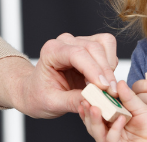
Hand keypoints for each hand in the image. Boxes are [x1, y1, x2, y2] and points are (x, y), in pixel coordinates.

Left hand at [0, 33, 118, 117]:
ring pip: (104, 45)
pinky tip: (103, 82)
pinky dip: (111, 65)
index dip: (93, 70)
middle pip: (93, 48)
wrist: (35, 91)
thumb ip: (73, 102)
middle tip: (111, 94)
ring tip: (107, 89)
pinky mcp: (90, 47)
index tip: (104, 87)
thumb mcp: (52, 103)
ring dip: (109, 67)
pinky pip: (107, 49)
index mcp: (51, 51)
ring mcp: (78, 42)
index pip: (77, 54)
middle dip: (105, 72)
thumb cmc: (39, 94)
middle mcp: (65, 42)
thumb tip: (95, 101)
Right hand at [79, 81, 146, 141]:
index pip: (96, 112)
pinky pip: (111, 139)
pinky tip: (119, 119)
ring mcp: (114, 139)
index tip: (86, 93)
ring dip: (94, 120)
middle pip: (92, 123)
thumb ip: (129, 97)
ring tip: (96, 108)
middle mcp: (111, 130)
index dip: (89, 104)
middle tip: (87, 102)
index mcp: (113, 118)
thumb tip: (119, 82)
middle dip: (87, 113)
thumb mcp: (141, 108)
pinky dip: (113, 129)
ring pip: (97, 133)